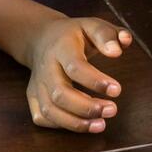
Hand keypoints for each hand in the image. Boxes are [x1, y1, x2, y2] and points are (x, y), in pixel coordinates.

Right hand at [23, 16, 127, 132]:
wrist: (40, 38)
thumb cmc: (74, 34)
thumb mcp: (92, 25)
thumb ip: (108, 35)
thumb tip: (118, 49)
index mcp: (61, 47)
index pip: (75, 67)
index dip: (95, 81)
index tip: (117, 90)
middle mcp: (46, 67)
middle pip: (60, 93)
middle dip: (87, 107)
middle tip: (112, 110)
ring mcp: (37, 84)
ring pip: (50, 110)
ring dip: (76, 123)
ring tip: (101, 125)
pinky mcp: (33, 97)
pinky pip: (42, 117)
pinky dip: (61, 125)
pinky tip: (81, 123)